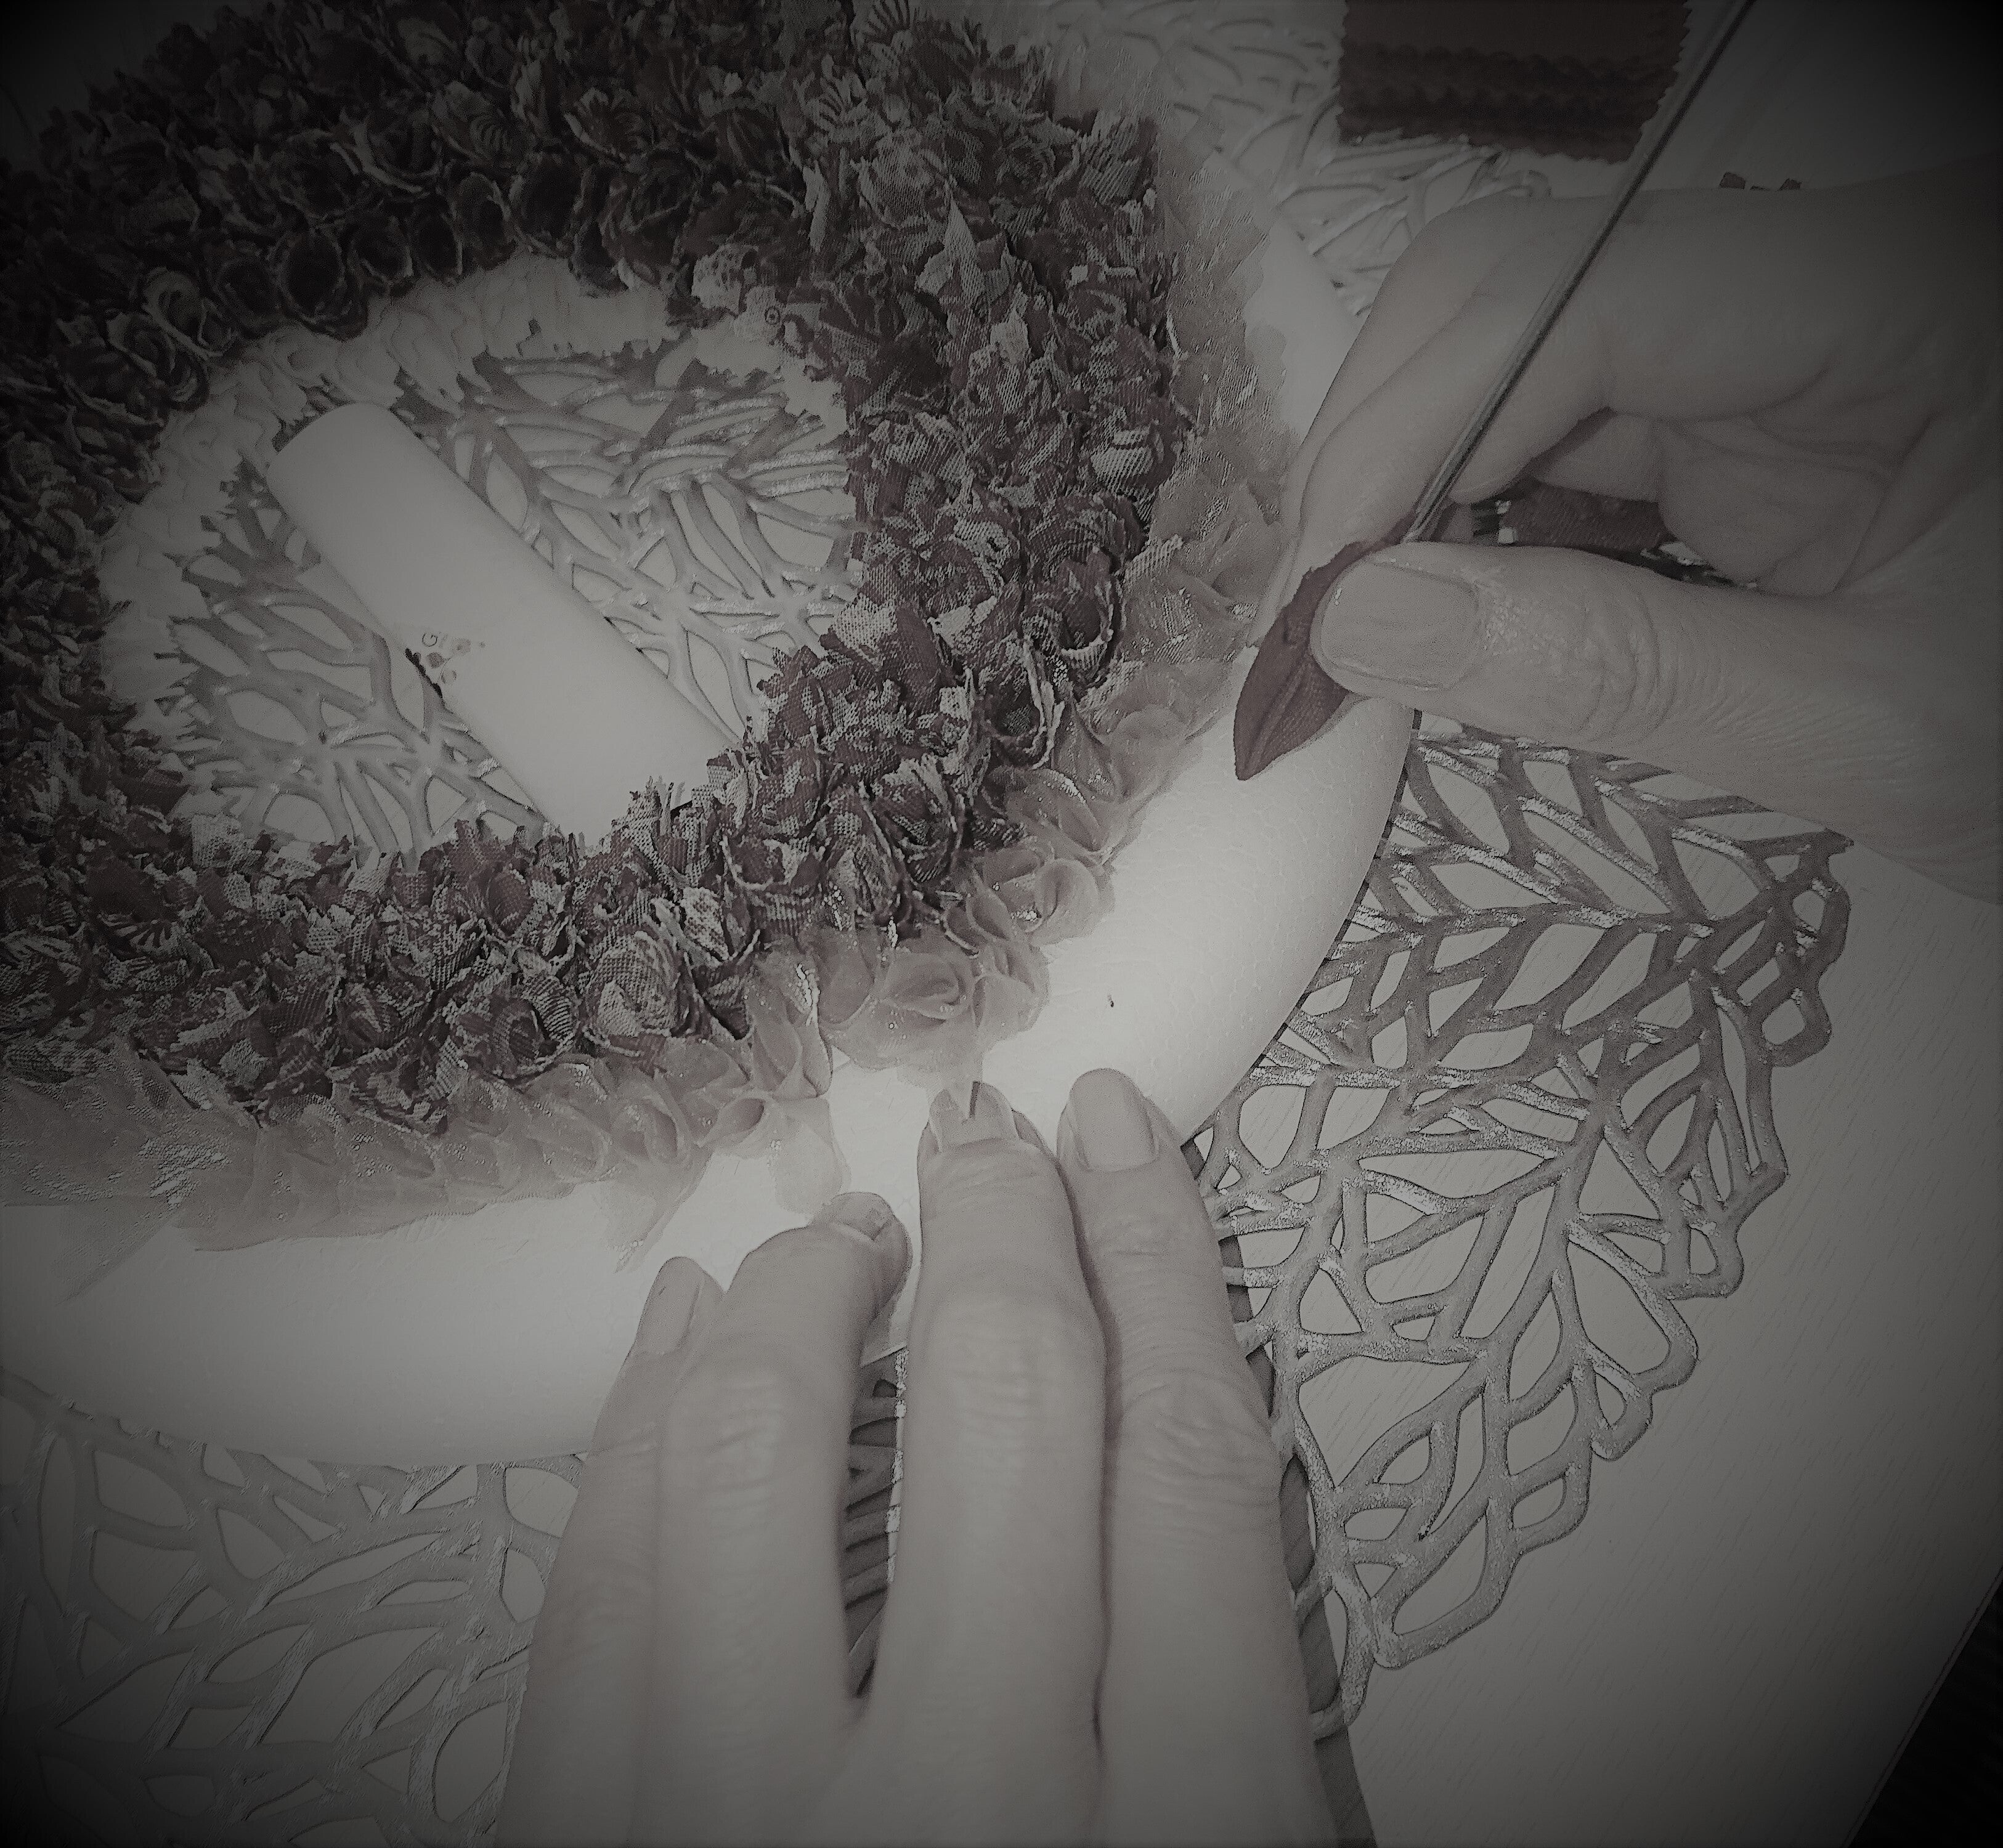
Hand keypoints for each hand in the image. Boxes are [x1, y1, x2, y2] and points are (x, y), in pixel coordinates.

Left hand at [498, 1070, 1333, 1845]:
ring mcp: (724, 1833)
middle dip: (1008, 1229)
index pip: (1184, 1463)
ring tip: (838, 1229)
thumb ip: (1225, 1724)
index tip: (1126, 1143)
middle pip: (1001, 1415)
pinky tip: (673, 1333)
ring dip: (804, 1295)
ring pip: (762, 1459)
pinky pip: (591, 1584)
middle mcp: (956, 1817)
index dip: (1161, 1262)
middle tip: (993, 1126)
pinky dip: (635, 1427)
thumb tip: (1178, 1454)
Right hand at [1271, 160, 1999, 899]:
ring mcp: (1775, 333)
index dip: (1409, 433)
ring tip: (1358, 639)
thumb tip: (1364, 622)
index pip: (1574, 296)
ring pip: (1513, 350)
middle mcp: (1824, 276)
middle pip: (1514, 285)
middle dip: (1384, 450)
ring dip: (1412, 491)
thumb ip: (1611, 669)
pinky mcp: (1744, 401)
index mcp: (1901, 297)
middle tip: (1319, 625)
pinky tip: (1448, 614)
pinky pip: (1562, 423)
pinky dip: (1479, 520)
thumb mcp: (1868, 728)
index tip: (1321, 599)